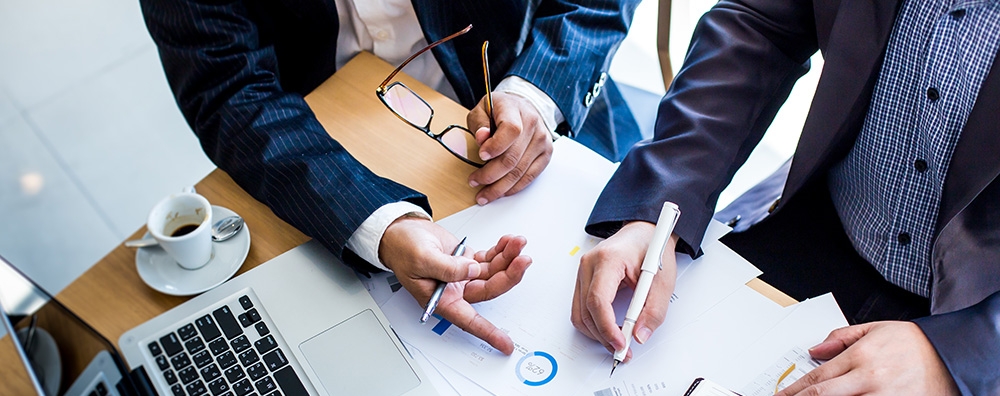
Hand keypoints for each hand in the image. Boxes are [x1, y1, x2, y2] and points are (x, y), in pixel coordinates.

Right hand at [380, 217, 531, 354]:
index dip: (488, 333)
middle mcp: (456, 291)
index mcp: (443, 299)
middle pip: (490, 289)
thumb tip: (473, 270)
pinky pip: (490, 260)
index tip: (505, 344)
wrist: (402, 233)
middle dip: (509, 275)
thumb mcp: (421, 259)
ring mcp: (464, 276)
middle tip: (522, 260)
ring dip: (508, 258)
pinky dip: (501, 251)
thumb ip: (448, 268)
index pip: (470, 321)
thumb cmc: (404, 250)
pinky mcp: (467, 261)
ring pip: (494, 273)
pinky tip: (508, 243)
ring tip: (516, 243)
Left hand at [466, 92, 553, 204]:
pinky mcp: (546, 154)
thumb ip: (479, 123)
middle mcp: (533, 125)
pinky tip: (501, 191)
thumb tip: (481, 137)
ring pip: (520, 171)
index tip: (481, 155)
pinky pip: (530, 176)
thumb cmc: (500, 110)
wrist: (522, 108)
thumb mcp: (482, 109)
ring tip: (484, 194)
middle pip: (513, 157)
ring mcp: (541, 140)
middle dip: (490, 174)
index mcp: (515, 110)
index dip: (495, 146)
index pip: (511, 130)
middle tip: (474, 182)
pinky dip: (514, 187)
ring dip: (499, 187)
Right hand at [571, 221, 677, 360]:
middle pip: (586, 311)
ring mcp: (583, 272)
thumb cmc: (652, 248)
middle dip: (603, 336)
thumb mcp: (662, 280)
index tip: (622, 343)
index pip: (598, 300)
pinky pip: (581, 309)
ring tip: (619, 342)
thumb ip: (653, 310)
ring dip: (597, 333)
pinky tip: (610, 329)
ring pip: (580, 314)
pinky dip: (594, 324)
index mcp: (608, 259)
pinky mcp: (583, 280)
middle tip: (624, 350)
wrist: (644, 232)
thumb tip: (640, 335)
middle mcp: (589, 264)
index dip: (608, 327)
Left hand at [776, 321, 958, 395]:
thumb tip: (815, 349)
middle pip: (823, 395)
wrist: (954, 358)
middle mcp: (870, 379)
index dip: (794, 389)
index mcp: (862, 357)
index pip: (818, 377)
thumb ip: (842, 337)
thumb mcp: (876, 329)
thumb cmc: (916, 344)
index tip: (781, 395)